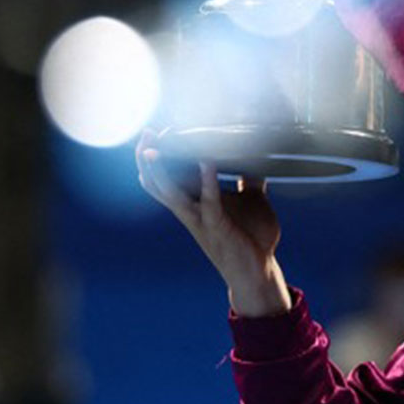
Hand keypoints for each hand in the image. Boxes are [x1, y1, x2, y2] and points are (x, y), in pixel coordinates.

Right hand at [137, 129, 292, 316]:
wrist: (258, 271)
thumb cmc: (251, 237)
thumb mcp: (251, 200)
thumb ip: (250, 179)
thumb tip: (257, 154)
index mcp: (196, 203)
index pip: (169, 177)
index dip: (159, 158)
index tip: (156, 132)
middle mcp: (191, 212)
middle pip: (158, 185)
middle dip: (147, 161)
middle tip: (145, 135)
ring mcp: (201, 221)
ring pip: (171, 194)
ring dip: (161, 171)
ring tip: (153, 148)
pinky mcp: (217, 228)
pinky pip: (208, 202)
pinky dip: (207, 181)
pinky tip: (206, 161)